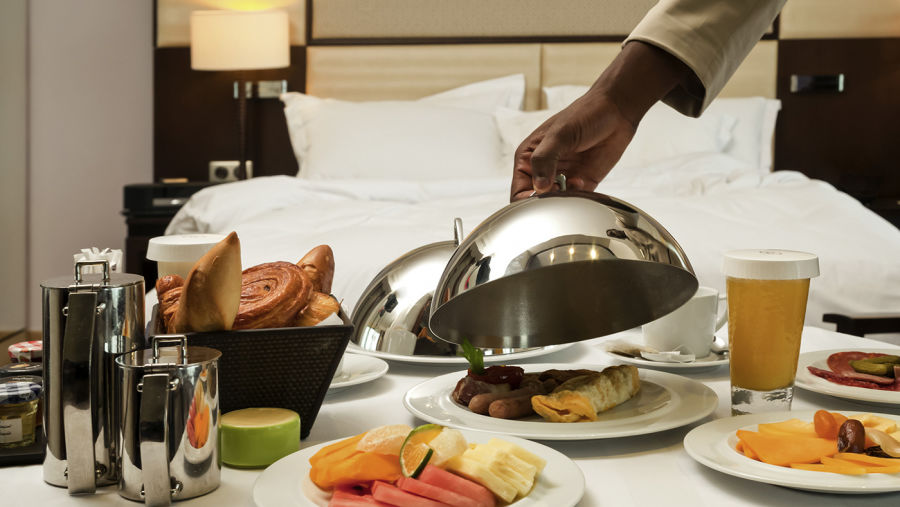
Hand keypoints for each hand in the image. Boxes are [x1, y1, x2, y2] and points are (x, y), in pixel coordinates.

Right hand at [509, 41, 696, 201]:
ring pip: (556, 204)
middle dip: (546, 203)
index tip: (540, 199)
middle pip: (535, 202)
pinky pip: (575, 201)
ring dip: (564, 201)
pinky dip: (578, 199)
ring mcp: (562, 178)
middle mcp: (543, 171)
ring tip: (573, 182)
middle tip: (559, 192)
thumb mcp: (559, 134)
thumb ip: (544, 160)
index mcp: (528, 159)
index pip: (518, 191)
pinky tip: (583, 181)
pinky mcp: (582, 183)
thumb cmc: (584, 115)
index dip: (525, 201)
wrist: (616, 112)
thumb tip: (539, 187)